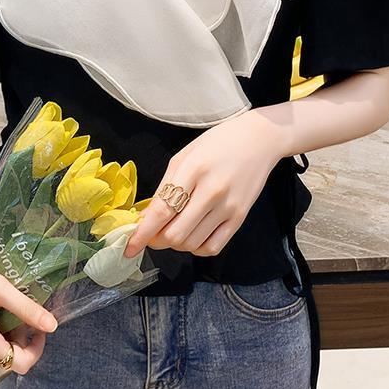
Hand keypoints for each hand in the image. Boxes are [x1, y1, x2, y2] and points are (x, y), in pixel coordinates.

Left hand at [123, 111, 286, 258]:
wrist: (258, 140)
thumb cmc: (216, 144)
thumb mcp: (184, 157)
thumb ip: (164, 187)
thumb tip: (146, 218)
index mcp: (193, 170)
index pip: (163, 210)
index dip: (143, 233)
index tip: (130, 247)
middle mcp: (212, 191)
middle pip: (175, 233)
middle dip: (157, 240)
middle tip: (153, 233)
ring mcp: (228, 206)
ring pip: (191, 243)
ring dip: (176, 243)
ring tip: (174, 229)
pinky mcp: (240, 217)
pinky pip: (213, 247)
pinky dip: (196, 248)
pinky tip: (193, 235)